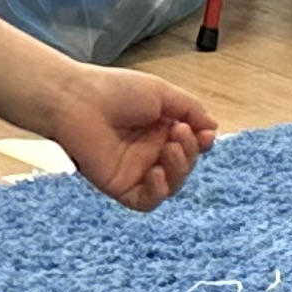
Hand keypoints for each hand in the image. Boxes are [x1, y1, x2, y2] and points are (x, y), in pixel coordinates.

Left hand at [42, 65, 219, 211]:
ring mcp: (135, 170)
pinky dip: (158, 192)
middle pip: (184, 166)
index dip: (201, 142)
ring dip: (179, 169)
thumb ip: (191, 110)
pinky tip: (156, 174)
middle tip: (180, 133)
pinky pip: (147, 201)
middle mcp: (149, 151)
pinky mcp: (120, 186)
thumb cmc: (115, 91)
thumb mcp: (163, 93)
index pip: (190, 145)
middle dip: (190, 152)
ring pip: (171, 185)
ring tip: (170, 148)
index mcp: (159, 129)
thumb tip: (213, 128)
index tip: (205, 133)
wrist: (78, 101)